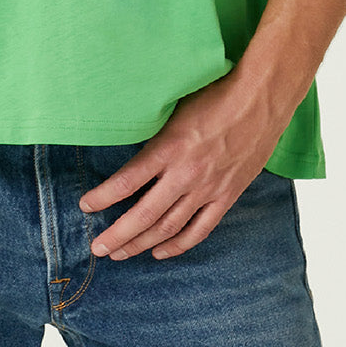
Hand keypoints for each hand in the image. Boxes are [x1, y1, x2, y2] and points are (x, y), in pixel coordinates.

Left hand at [78, 69, 287, 260]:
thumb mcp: (175, 104)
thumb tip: (125, 130)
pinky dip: (178, 245)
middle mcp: (185, 173)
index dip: (103, 197)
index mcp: (169, 147)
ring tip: (120, 253)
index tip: (86, 206)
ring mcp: (207, 188)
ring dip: (142, 244)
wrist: (260, 99)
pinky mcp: (226, 195)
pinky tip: (160, 252)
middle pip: (144, 215)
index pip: (127, 180)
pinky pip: (199, 229)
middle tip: (98, 247)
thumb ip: (153, 127)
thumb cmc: (216, 93)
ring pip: (168, 227)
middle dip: (118, 234)